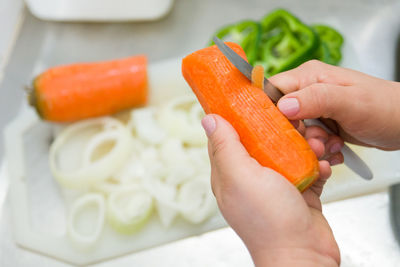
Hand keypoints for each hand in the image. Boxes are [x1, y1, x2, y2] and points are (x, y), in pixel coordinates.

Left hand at [201, 114, 339, 266]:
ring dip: (304, 145)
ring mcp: (275, 185)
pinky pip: (307, 167)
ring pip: (288, 151)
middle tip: (295, 124)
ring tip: (315, 148)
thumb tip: (209, 119)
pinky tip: (322, 166)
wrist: (305, 255)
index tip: (251, 99)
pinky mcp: (298, 191)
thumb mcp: (241, 176)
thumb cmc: (270, 221)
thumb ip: (226, 147)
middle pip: (261, 140)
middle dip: (280, 129)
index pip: (226, 137)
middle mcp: (250, 179)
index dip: (236, 116)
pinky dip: (317, 163)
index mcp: (229, 174)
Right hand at [270, 60, 399, 150]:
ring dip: (309, 144)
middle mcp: (306, 90)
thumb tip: (283, 106)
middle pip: (279, 115)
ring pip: (292, 131)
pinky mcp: (320, 122)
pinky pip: (306, 139)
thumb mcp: (351, 102)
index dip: (269, 112)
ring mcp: (313, 107)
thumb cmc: (385, 108)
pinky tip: (334, 148)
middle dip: (295, 134)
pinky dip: (317, 148)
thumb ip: (317, 99)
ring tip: (330, 145)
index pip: (271, 90)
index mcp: (309, 76)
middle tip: (317, 142)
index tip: (282, 130)